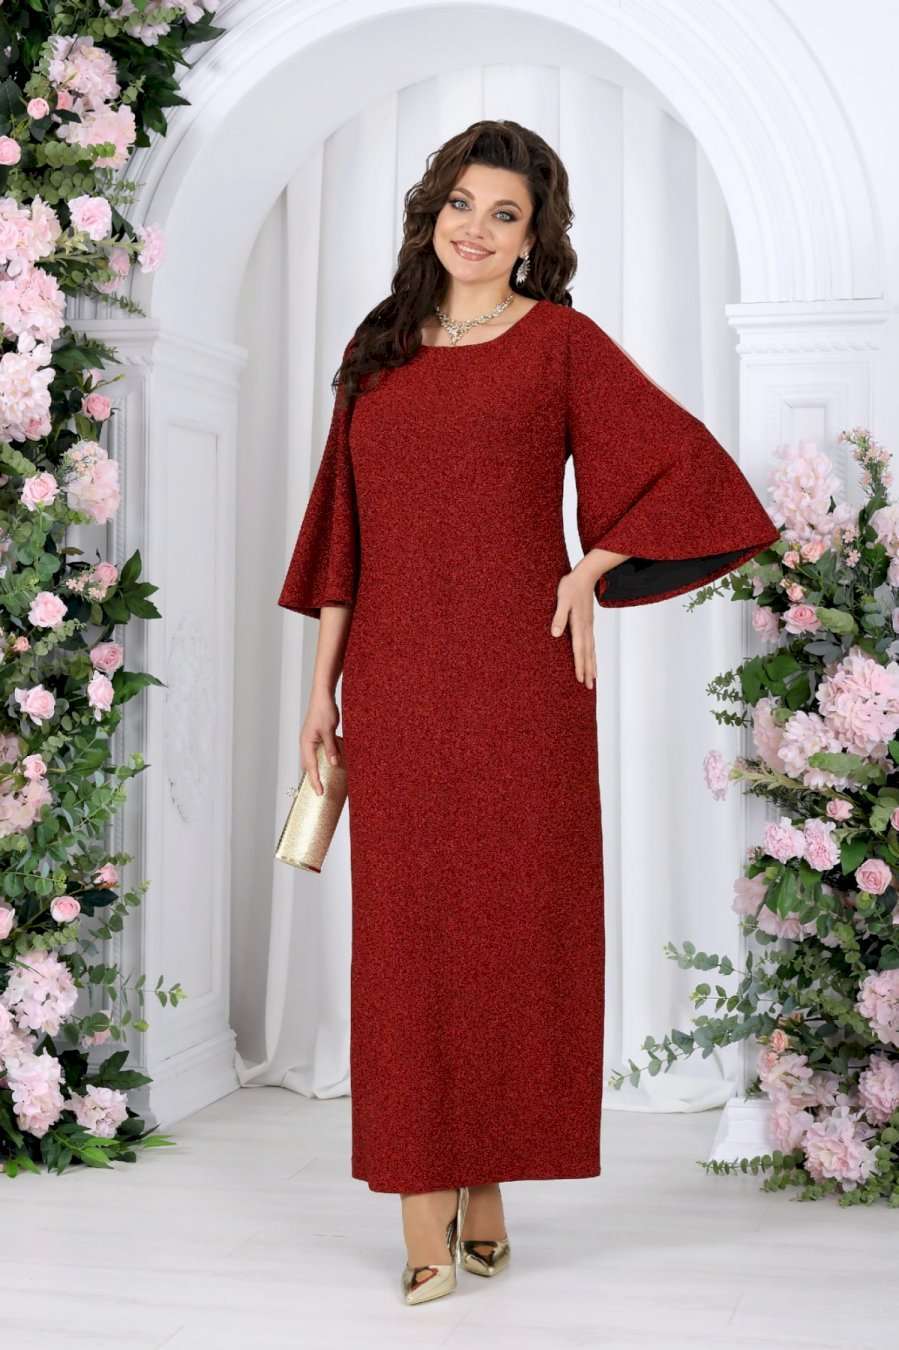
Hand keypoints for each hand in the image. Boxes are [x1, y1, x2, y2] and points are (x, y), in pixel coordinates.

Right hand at [300, 687, 342, 794]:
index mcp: (306, 743)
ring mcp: (309, 740)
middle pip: (308, 766)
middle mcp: (305, 743)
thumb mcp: (329, 730)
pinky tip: (328, 764)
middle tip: (320, 791)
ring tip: (322, 782)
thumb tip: (334, 763)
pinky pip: (316, 752)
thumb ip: (331, 748)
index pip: (311, 767)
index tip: (320, 792)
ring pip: (311, 760)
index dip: (315, 781)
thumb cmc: (324, 710)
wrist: (322, 696)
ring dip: (316, 770)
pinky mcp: (315, 736)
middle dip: (313, 779)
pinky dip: (320, 760)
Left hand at [551, 565, 597, 688]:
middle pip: (588, 654)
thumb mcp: (562, 599)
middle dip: (588, 671)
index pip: (579, 649)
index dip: (579, 665)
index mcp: (579, 624)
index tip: (580, 679)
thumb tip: (555, 634)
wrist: (586, 575)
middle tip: (589, 687)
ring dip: (592, 665)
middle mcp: (586, 628)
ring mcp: (589, 626)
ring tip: (594, 679)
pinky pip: (591, 643)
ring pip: (591, 650)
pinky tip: (592, 658)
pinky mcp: (588, 623)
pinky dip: (592, 654)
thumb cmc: (571, 586)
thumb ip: (559, 616)